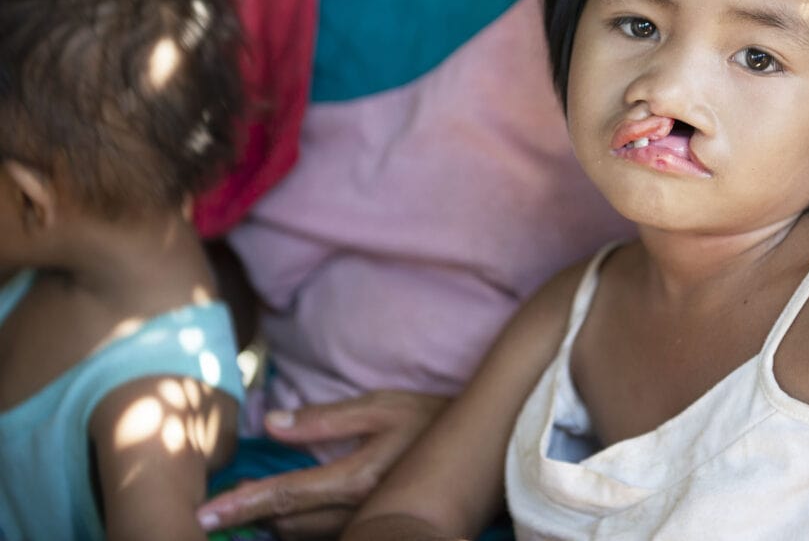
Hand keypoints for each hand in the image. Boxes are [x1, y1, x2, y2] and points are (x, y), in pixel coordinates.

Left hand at [197, 390, 447, 539]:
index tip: (204, 516)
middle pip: (287, 525)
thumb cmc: (428, 420)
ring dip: (275, 523)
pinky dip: (299, 525)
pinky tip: (288, 512)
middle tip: (221, 505)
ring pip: (304, 537)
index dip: (241, 505)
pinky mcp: (377, 529)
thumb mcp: (380, 407)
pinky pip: (326, 536)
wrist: (478, 449)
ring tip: (249, 506)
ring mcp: (370, 525)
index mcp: (357, 479)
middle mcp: (361, 512)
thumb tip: (271, 424)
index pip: (285, 495)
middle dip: (253, 515)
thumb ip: (324, 420)